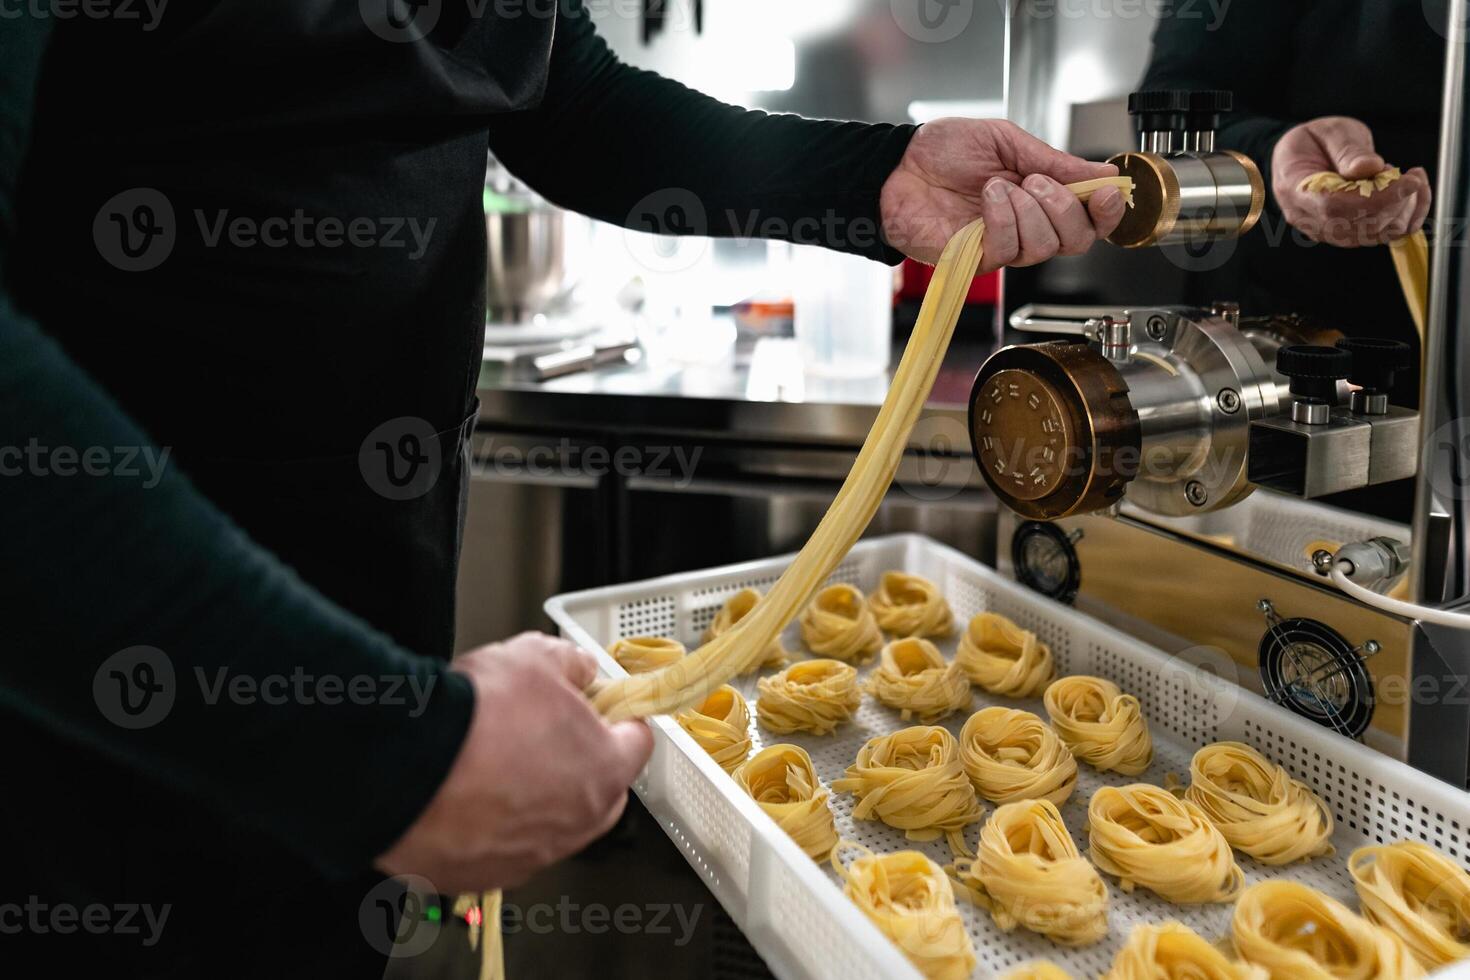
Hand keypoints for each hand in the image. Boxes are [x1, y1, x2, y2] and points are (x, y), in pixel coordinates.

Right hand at [376, 632, 652, 892]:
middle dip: (585, 762)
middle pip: (601, 791)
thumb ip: (570, 663)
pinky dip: (494, 826)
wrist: (404, 766)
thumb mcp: (534, 657)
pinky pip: (504, 848)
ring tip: (498, 763)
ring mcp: (532, 855)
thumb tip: (578, 669)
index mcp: (603, 769)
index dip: (619, 716)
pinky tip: (468, 796)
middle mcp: (576, 823)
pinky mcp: (486, 874)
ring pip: (552, 824)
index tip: (602, 706)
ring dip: (537, 797)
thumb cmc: (475, 717)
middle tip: (549, 733)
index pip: (637, 742)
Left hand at [879, 117, 1125, 267]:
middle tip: (1037, 181)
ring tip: (999, 186)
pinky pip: (1009, 248)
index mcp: (1041, 196)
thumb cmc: (942, 152)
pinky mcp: (978, 259)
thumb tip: (1104, 174)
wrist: (896, 167)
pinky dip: (1004, 220)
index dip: (1107, 211)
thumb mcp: (1006, 141)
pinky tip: (988, 199)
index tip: (1109, 192)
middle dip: (1066, 208)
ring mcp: (1003, 245)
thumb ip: (1054, 161)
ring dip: (1028, 211)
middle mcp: (1027, 225)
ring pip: (1044, 246)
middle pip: (1076, 240)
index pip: (1090, 218)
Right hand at [1272, 116, 1430, 246]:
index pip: (1335, 205)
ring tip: (1404, 179)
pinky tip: (1413, 195)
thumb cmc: (1313, 143)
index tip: (1410, 182)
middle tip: (1410, 173)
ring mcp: (1329, 231)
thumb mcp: (1330, 132)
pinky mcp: (1349, 235)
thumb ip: (1348, 149)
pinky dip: (1408, 217)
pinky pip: (1385, 235)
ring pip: (1377, 233)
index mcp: (1297, 190)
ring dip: (1405, 207)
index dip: (1377, 197)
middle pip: (1360, 223)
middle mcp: (1310, 219)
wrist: (1302, 159)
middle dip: (1398, 199)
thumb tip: (1370, 167)